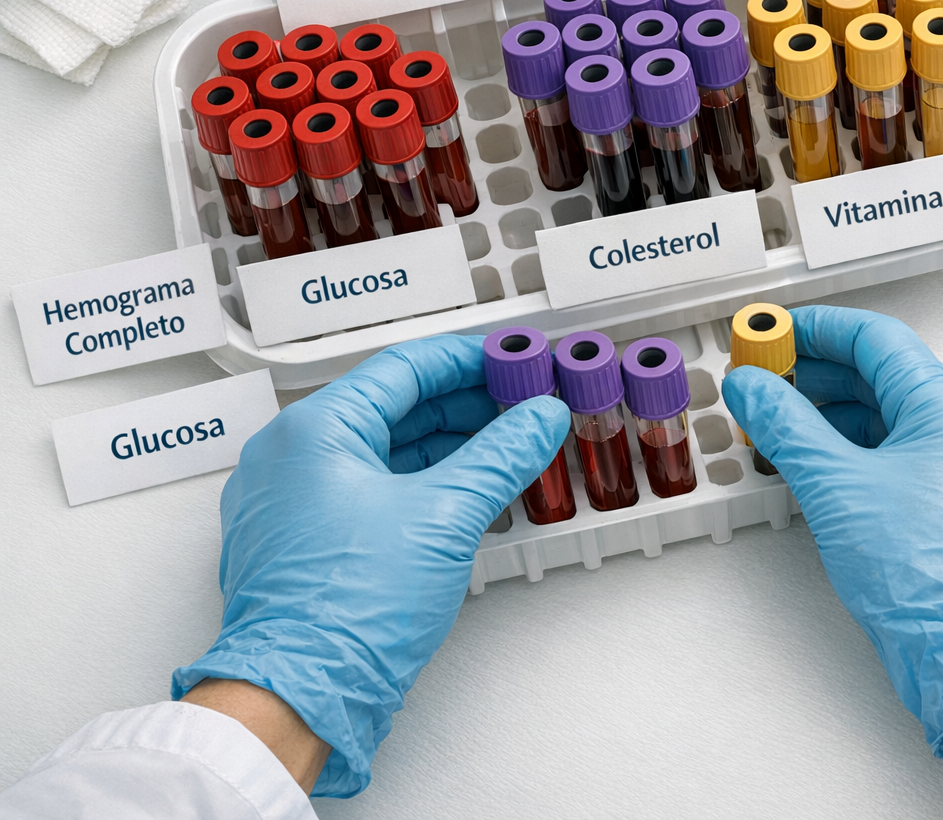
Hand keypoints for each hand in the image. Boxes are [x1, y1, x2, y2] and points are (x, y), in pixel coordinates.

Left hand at [172, 336, 568, 796]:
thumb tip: (536, 420)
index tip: (511, 361)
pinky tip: (465, 498)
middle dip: (465, 406)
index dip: (468, 360)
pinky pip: (370, 493)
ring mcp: (293, 504)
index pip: (404, 368)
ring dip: (448, 450)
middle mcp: (292, 459)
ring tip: (504, 452)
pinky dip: (421, 487)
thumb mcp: (446, 516)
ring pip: (385, 454)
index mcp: (313, 432)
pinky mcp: (305, 545)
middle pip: (394, 408)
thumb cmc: (343, 612)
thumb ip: (501, 456)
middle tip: (519, 407)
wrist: (299, 696)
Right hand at [721, 306, 942, 760]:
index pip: (879, 340)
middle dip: (826, 378)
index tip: (776, 335)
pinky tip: (836, 471)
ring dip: (846, 420)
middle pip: (893, 378)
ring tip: (792, 431)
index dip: (819, 331)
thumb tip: (756, 389)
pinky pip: (924, 459)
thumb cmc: (931, 581)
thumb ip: (787, 427)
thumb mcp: (836, 489)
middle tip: (773, 385)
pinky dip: (876, 454)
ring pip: (907, 422)